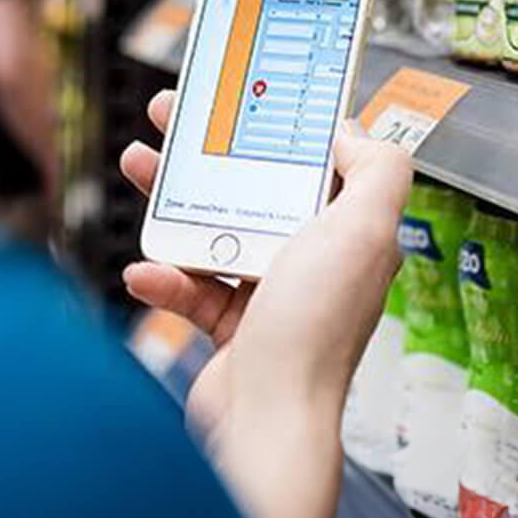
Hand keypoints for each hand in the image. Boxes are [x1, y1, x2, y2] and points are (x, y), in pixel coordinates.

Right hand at [119, 89, 409, 517]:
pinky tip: (145, 271)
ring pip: (218, 232)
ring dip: (175, 200)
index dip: (280, 126)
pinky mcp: (232, 335)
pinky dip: (165, 277)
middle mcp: (317, 267)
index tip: (243, 95)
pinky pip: (192, 289)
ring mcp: (273, 301)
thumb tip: (357, 132)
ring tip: (139, 167)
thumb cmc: (314, 333)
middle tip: (169, 117)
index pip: (319, 164)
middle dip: (211, 152)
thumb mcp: (366, 231)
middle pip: (258, 190)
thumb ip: (379, 170)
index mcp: (352, 237)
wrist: (267, 422)